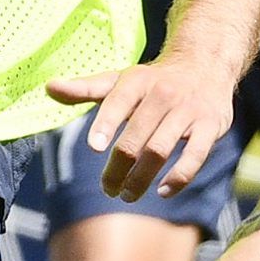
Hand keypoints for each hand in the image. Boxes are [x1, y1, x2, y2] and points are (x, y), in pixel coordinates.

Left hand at [47, 60, 233, 201]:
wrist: (205, 65)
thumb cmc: (155, 81)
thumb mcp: (121, 80)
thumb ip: (86, 89)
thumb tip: (49, 88)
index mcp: (138, 82)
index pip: (119, 102)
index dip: (106, 124)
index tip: (94, 147)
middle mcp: (164, 94)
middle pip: (136, 137)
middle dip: (119, 168)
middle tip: (108, 189)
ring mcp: (188, 111)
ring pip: (161, 150)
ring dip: (142, 178)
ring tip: (128, 195)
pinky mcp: (210, 126)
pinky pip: (195, 156)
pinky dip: (179, 177)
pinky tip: (163, 192)